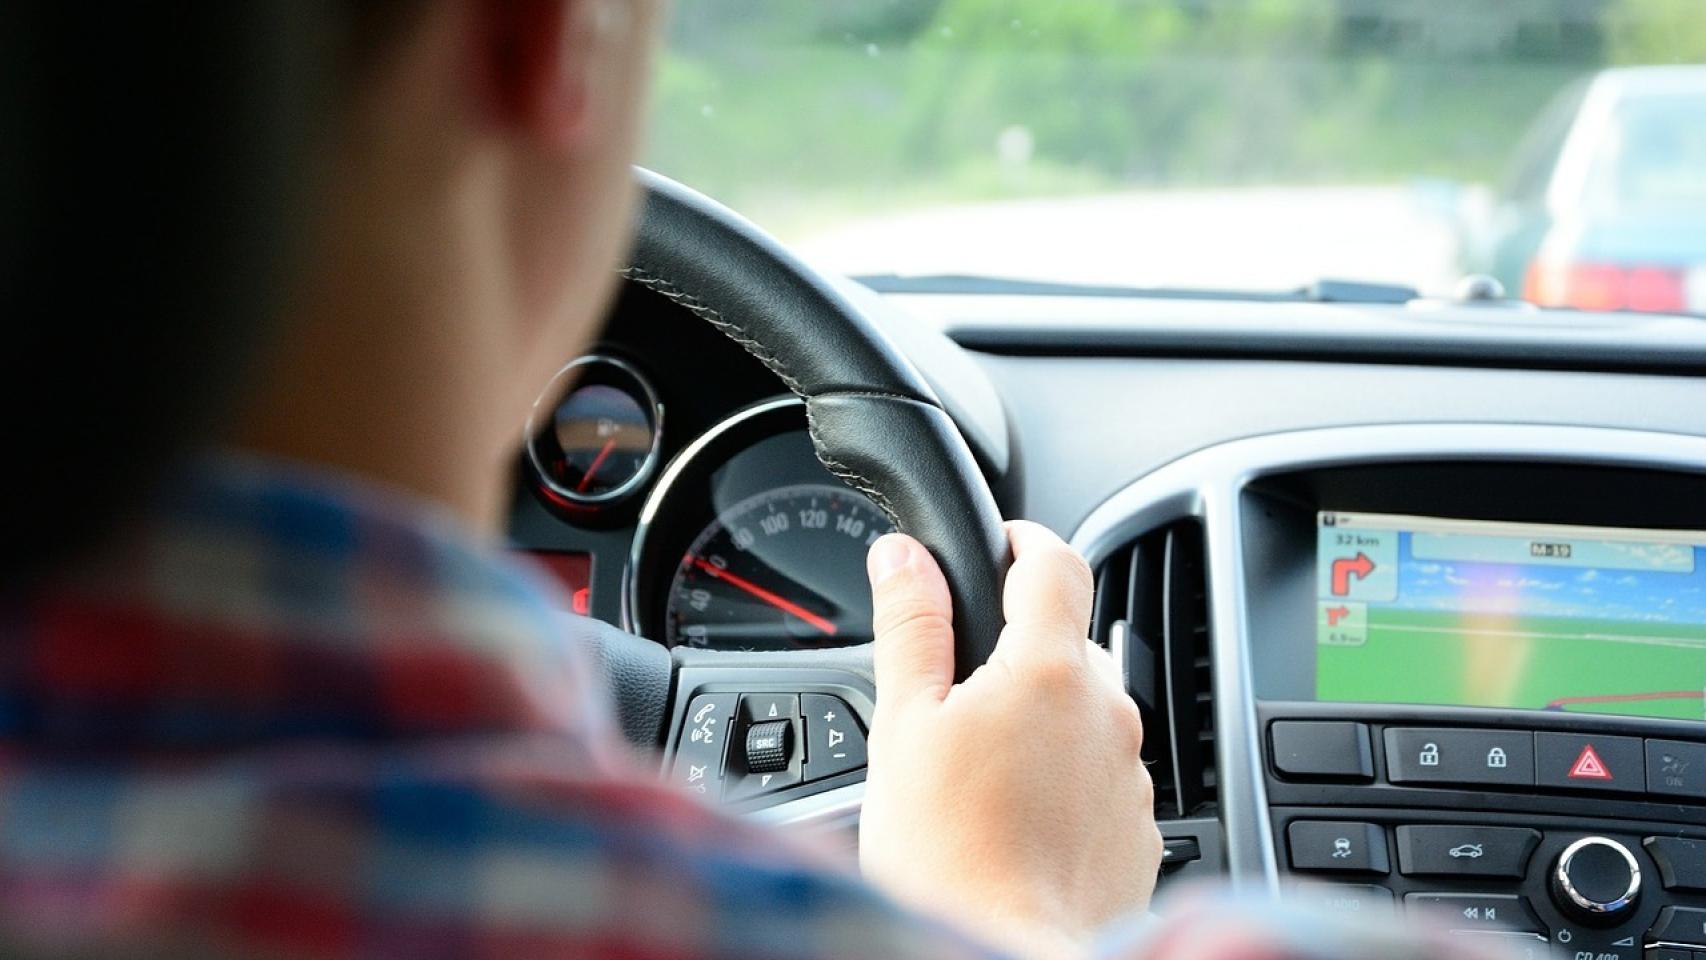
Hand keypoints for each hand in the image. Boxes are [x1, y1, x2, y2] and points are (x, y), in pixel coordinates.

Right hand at [859, 521, 1161, 958]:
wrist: (1000, 956)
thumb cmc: (948, 855)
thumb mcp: (905, 725)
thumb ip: (912, 626)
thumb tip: (904, 554)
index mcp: (1048, 670)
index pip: (1056, 561)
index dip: (1024, 541)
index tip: (1000, 549)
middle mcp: (1108, 713)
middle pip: (1070, 644)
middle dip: (1020, 653)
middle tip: (958, 700)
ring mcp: (1130, 775)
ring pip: (1089, 716)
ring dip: (1046, 723)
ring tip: (983, 775)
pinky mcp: (1139, 832)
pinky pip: (1104, 780)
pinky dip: (1068, 783)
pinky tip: (1018, 819)